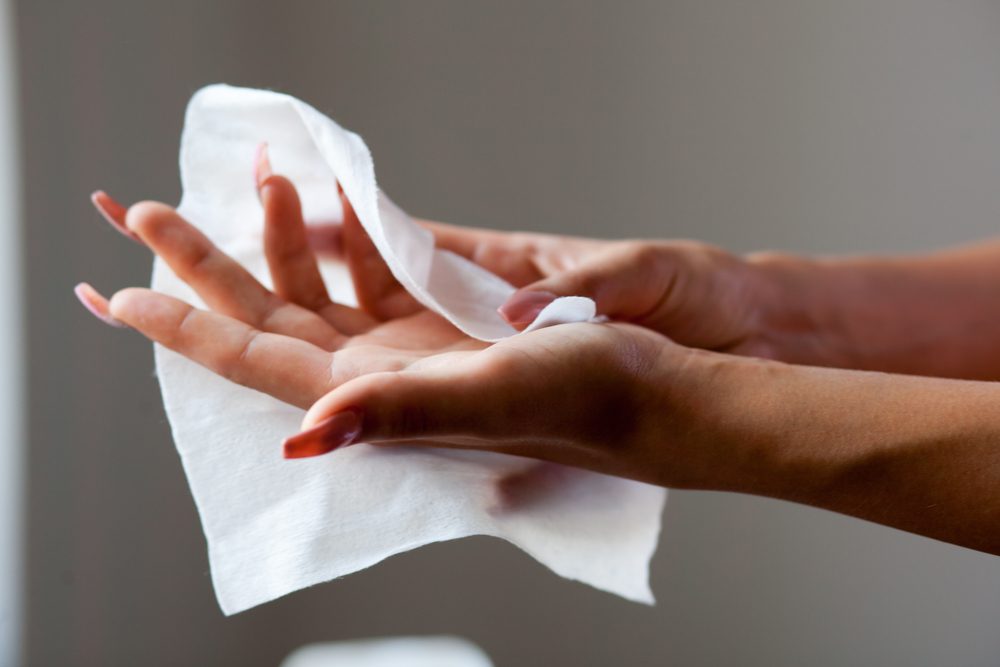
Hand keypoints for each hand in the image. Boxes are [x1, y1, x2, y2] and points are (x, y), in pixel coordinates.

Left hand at [78, 164, 732, 487]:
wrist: (650, 391)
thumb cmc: (582, 398)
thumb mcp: (486, 398)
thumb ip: (391, 412)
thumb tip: (300, 437)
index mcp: (377, 397)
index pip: (257, 360)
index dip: (187, 328)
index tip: (122, 293)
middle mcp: (380, 376)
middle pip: (270, 317)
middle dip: (210, 265)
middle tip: (156, 211)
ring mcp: (408, 349)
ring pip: (318, 289)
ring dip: (282, 239)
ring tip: (267, 179)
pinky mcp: (440, 325)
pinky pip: (373, 275)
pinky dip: (345, 237)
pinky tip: (334, 204)